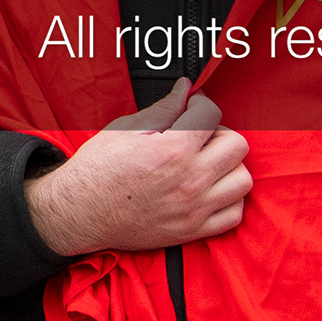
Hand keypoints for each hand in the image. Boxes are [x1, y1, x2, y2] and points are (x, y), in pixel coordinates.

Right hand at [24, 80, 249, 254]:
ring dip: (228, 167)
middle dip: (219, 133)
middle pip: (237, 145)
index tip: (193, 107)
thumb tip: (185, 90)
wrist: (79, 212)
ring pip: (243, 179)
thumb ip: (162, 110)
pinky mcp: (193, 230)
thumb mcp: (123, 131)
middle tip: (199, 137)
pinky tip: (209, 190)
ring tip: (206, 165)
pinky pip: (235, 213)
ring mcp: (194, 208)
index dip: (201, 103)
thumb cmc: (96, 170)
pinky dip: (228, 200)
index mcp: (171, 150)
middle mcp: (189, 179)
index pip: (211, 114)